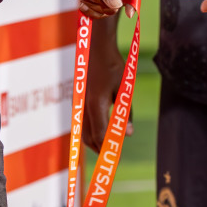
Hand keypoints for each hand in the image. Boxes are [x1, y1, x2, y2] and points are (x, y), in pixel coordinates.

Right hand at [82, 31, 131, 151]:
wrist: (97, 48)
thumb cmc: (113, 67)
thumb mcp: (124, 89)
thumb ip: (125, 112)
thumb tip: (128, 133)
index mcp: (96, 105)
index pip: (101, 135)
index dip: (109, 149)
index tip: (116, 158)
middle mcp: (84, 107)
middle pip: (89, 138)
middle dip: (101, 149)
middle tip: (113, 157)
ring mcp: (78, 104)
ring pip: (83, 131)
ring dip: (95, 142)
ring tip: (108, 147)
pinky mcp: (78, 101)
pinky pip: (82, 123)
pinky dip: (91, 132)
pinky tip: (101, 132)